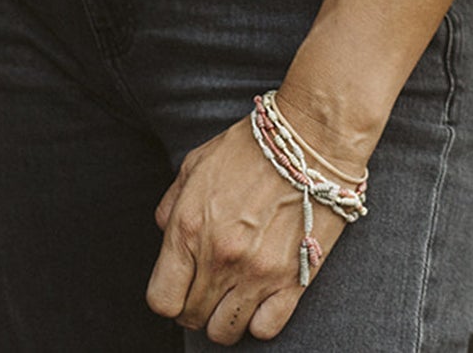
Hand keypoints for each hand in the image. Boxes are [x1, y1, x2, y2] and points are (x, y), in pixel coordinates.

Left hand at [146, 117, 349, 344]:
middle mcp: (219, 257)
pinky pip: (265, 330)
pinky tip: (260, 297)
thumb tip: (166, 237)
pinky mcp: (292, 280)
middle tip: (207, 286)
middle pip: (192, 318)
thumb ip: (171, 205)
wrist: (310, 142)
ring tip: (232, 294)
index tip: (180, 287)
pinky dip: (258, 320)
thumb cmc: (251, 147)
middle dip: (194, 306)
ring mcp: (256, 273)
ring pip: (225, 331)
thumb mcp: (196, 164)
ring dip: (223, 318)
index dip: (168, 298)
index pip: (162, 299)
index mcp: (189, 227)